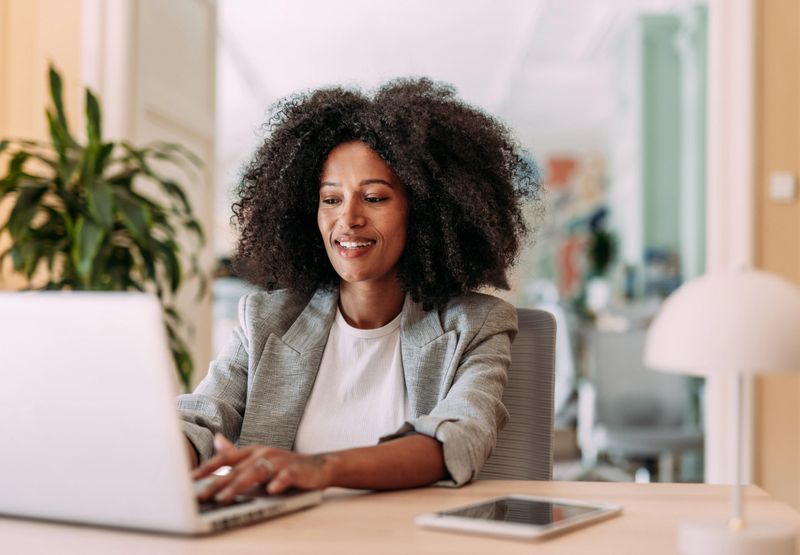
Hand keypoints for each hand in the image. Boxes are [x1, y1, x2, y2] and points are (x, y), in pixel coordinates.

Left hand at [193, 433, 337, 502]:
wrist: (320, 466)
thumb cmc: (285, 465)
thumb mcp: (259, 459)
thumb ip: (236, 453)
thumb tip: (216, 440)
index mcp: (254, 451)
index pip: (227, 458)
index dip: (209, 467)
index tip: (191, 478)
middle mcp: (265, 454)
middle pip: (238, 469)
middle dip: (218, 483)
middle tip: (201, 495)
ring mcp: (281, 461)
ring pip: (257, 472)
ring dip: (240, 485)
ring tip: (225, 497)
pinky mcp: (297, 470)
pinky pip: (287, 476)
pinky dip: (278, 482)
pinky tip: (271, 491)